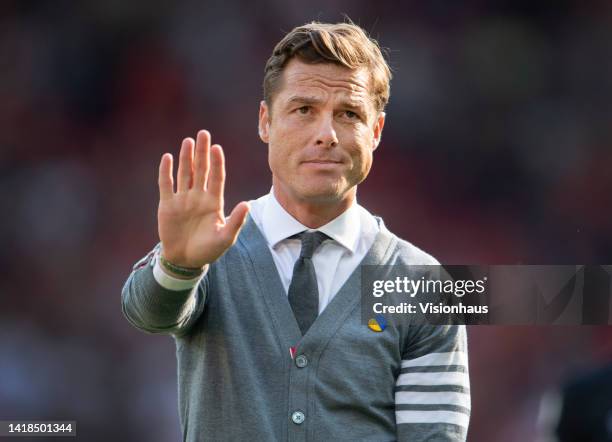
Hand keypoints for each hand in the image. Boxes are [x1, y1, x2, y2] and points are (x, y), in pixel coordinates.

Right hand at [157, 130, 249, 267]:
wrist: (185, 260)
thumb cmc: (208, 250)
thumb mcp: (226, 238)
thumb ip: (236, 221)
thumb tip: (247, 204)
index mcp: (214, 202)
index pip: (217, 177)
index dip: (217, 163)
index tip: (217, 148)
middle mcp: (199, 197)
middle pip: (201, 170)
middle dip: (202, 153)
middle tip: (204, 134)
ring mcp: (183, 200)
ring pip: (185, 173)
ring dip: (185, 158)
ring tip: (188, 141)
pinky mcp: (167, 205)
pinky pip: (166, 185)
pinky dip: (165, 172)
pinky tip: (167, 157)